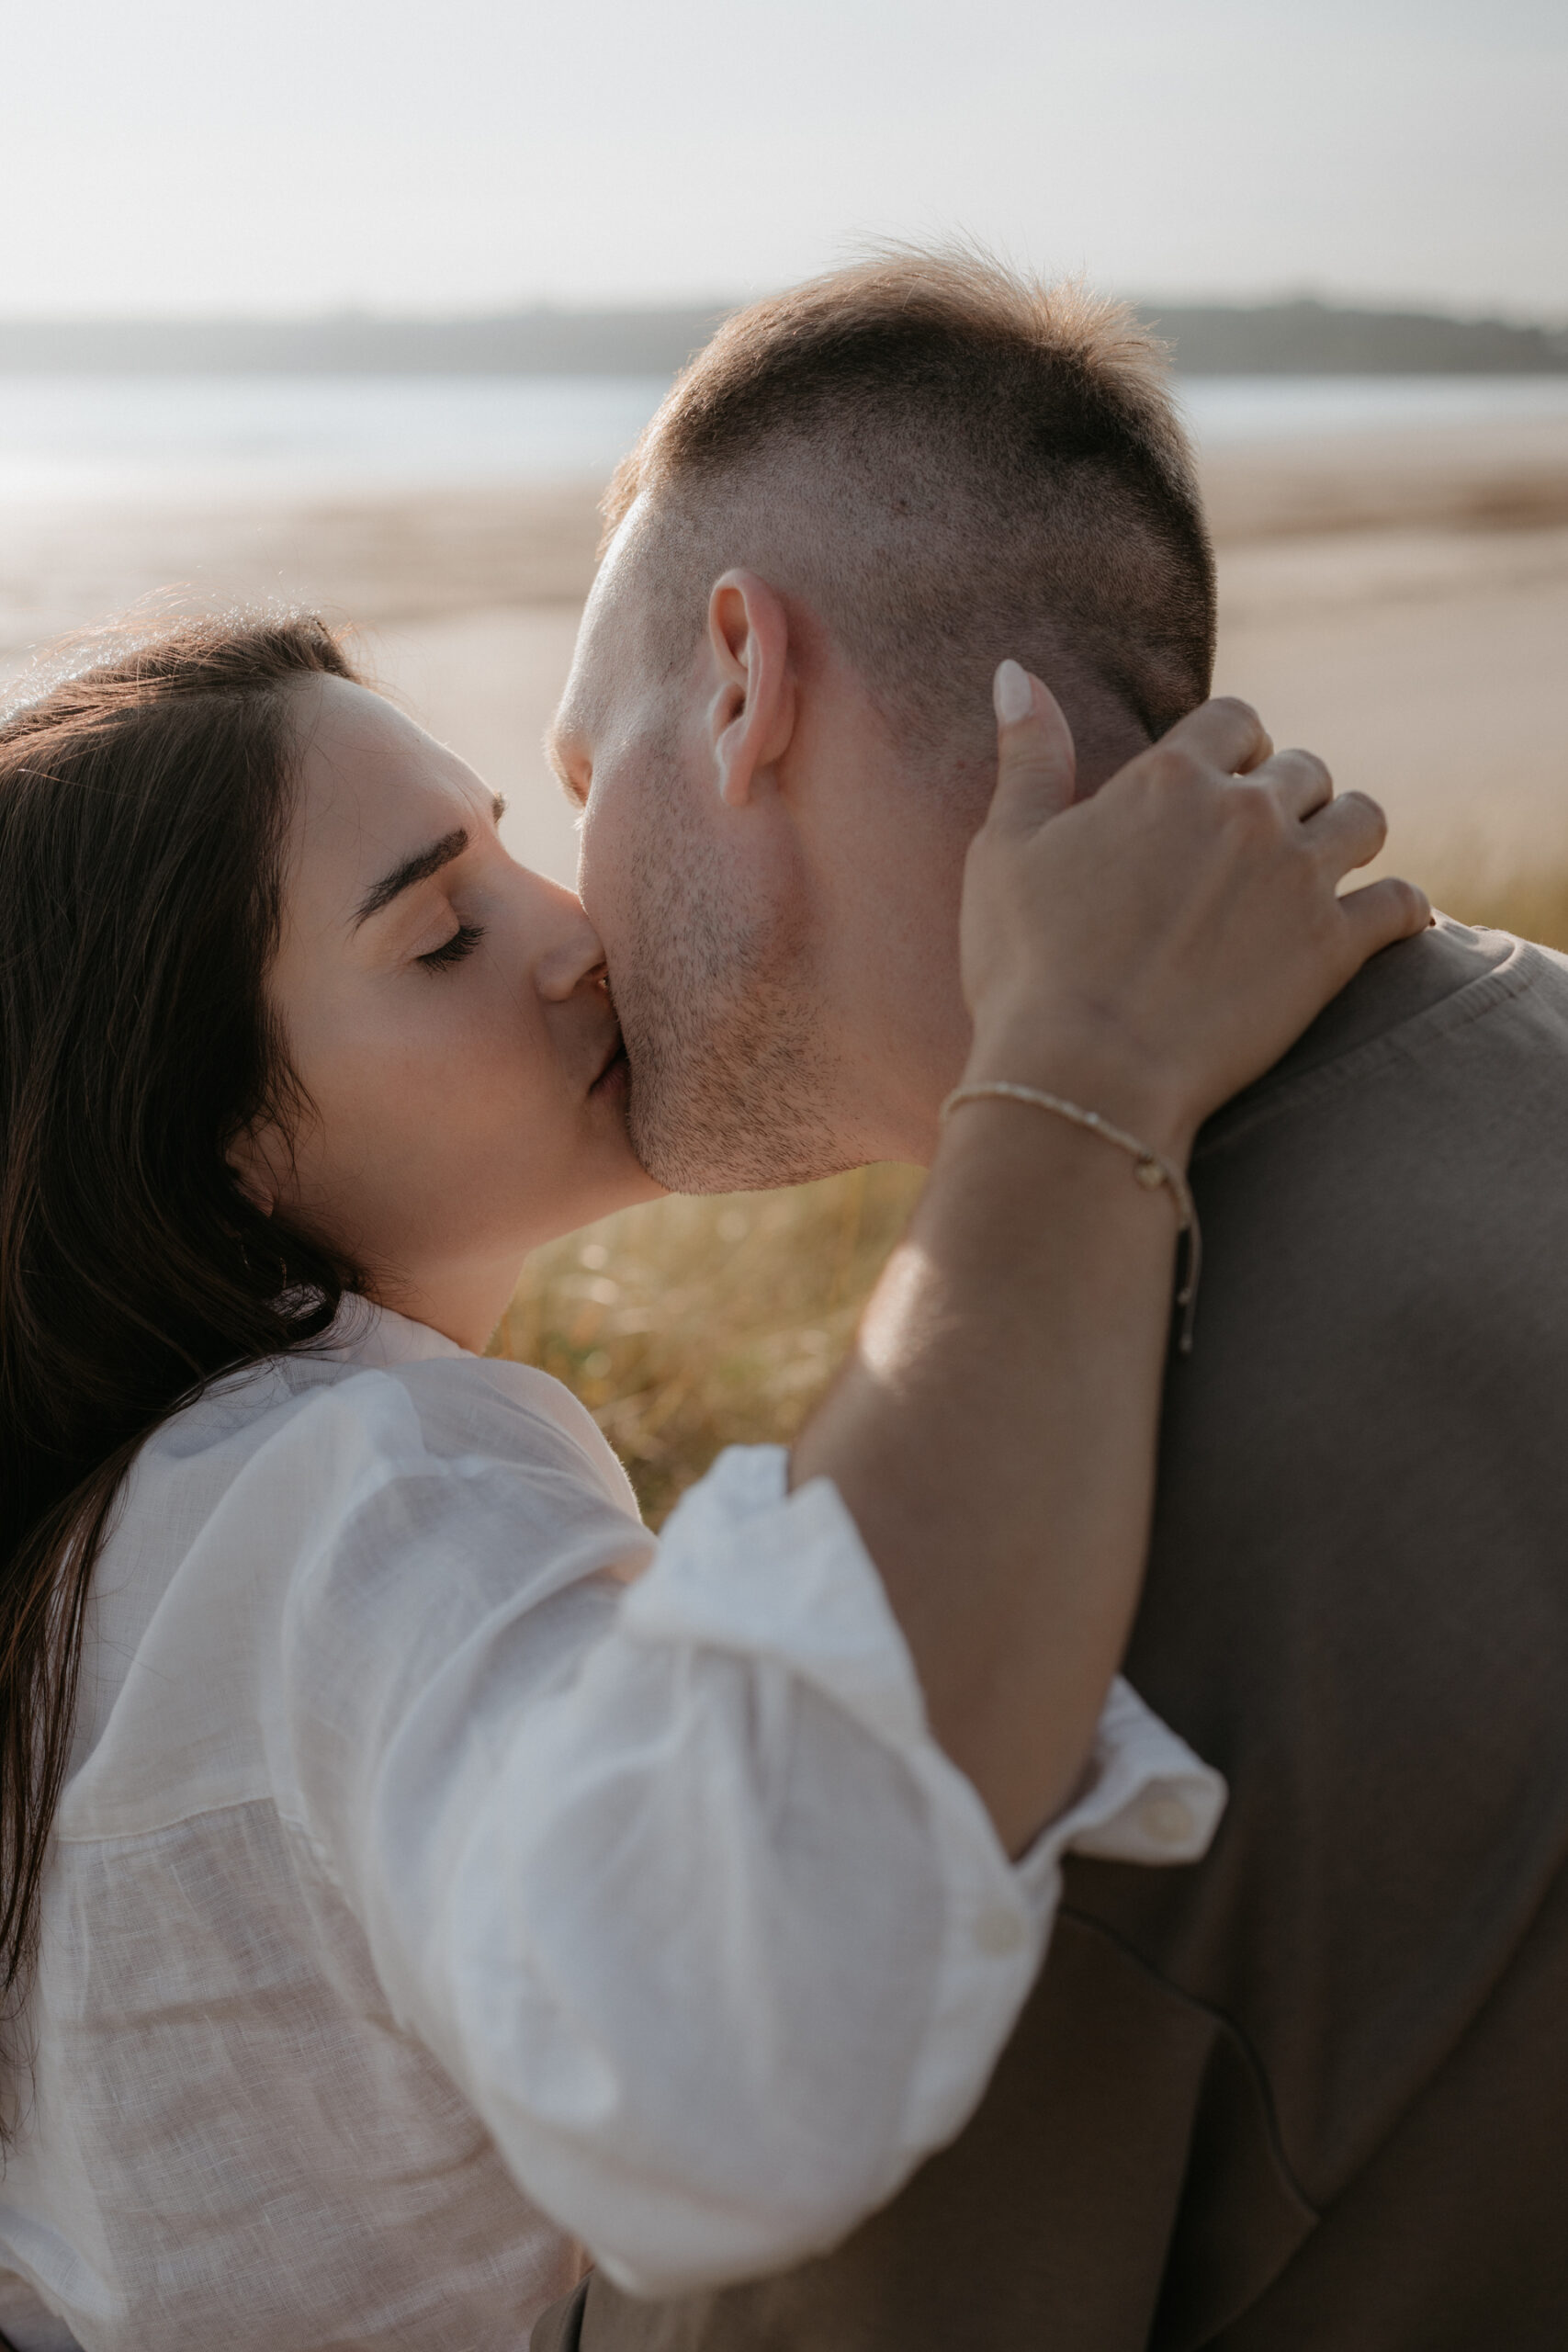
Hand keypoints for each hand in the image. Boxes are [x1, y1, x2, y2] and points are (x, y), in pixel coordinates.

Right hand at [960, 664, 1429, 1158]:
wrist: (1084, 1074)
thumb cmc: (1028, 966)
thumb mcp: (1004, 849)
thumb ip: (1028, 756)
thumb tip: (1013, 671)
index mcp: (1170, 779)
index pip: (1235, 719)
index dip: (1233, 747)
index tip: (1219, 781)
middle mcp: (1247, 813)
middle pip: (1303, 768)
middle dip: (1287, 794)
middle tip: (1260, 843)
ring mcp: (1299, 878)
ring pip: (1363, 820)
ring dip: (1346, 836)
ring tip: (1321, 871)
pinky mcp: (1333, 950)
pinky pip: (1402, 903)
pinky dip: (1399, 909)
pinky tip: (1382, 925)